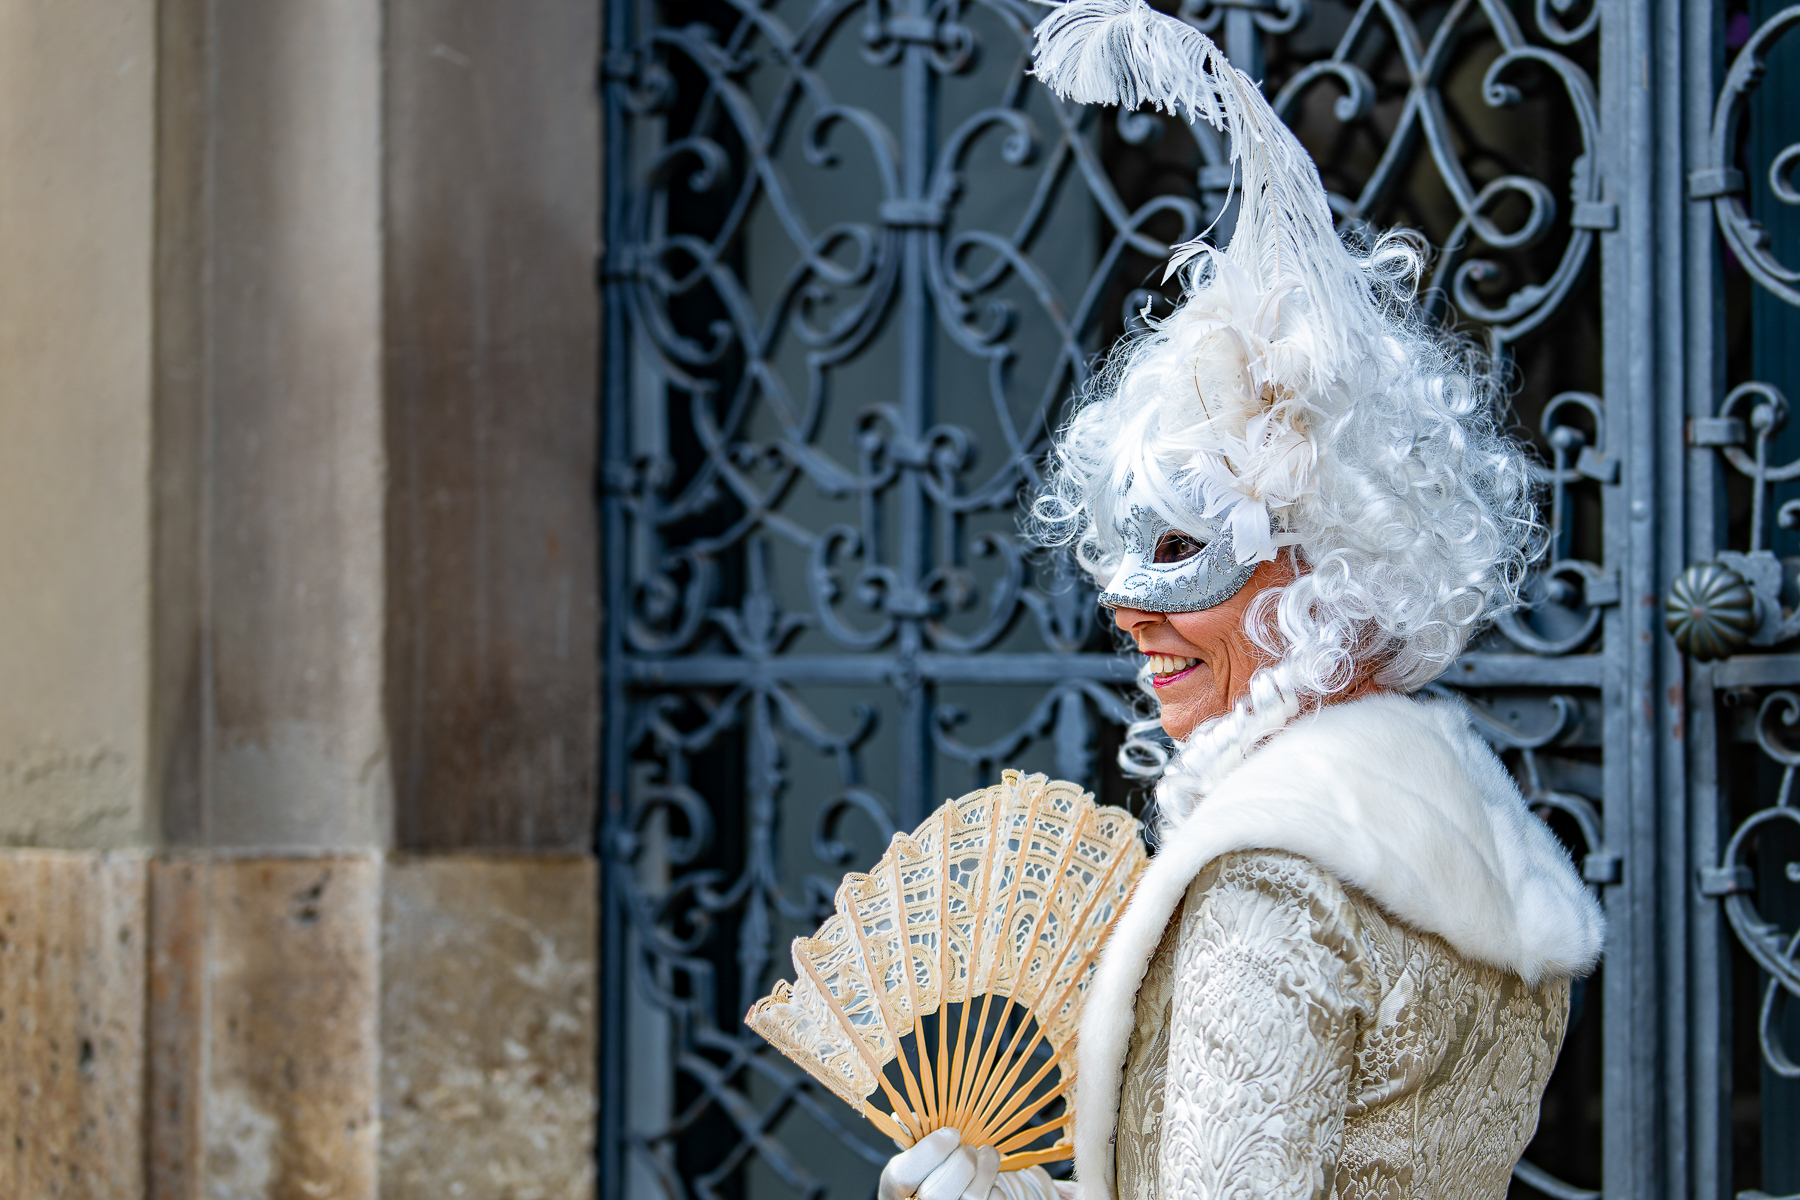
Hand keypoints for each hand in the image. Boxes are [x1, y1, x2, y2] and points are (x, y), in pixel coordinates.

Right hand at [877, 1128, 1063, 1199]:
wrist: (956, 1194)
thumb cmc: (936, 1172)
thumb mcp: (919, 1157)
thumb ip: (917, 1139)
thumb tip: (917, 1119)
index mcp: (894, 1191)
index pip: (901, 1175)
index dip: (930, 1151)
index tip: (952, 1133)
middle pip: (935, 1193)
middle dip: (961, 1162)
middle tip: (970, 1148)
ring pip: (970, 1198)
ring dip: (986, 1169)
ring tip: (989, 1154)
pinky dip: (995, 1188)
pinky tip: (988, 1181)